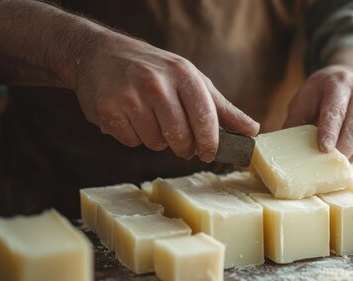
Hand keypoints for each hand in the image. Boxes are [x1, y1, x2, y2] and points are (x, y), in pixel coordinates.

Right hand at [74, 33, 258, 161]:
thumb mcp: (191, 80)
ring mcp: (130, 97)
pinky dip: (133, 137)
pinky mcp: (108, 110)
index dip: (209, 143)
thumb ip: (222, 108)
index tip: (208, 154)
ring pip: (156, 143)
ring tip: (149, 118)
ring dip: (157, 140)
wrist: (99, 54)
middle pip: (181, 138)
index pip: (205, 119)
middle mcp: (157, 84)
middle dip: (183, 146)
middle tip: (178, 138)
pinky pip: (132, 142)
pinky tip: (129, 116)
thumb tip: (253, 130)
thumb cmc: (155, 70)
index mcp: (183, 74)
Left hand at [284, 64, 352, 160]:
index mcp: (340, 82)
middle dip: (342, 149)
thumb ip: (295, 120)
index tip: (324, 149)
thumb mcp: (305, 98)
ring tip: (333, 164)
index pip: (337, 109)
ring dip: (348, 155)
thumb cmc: (321, 93)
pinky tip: (343, 156)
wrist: (350, 79)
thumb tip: (283, 148)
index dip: (330, 131)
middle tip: (327, 165)